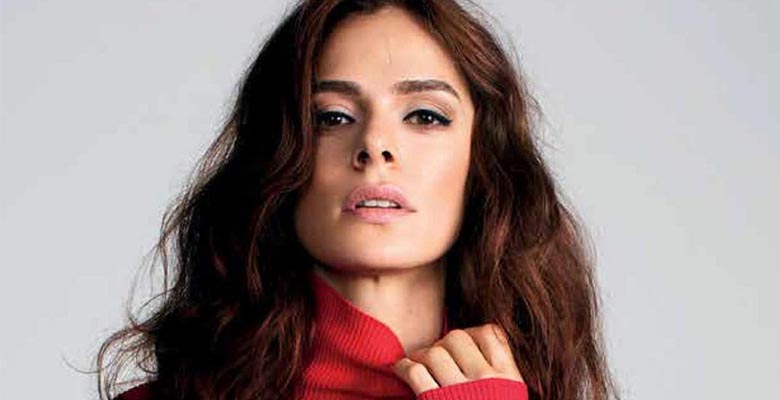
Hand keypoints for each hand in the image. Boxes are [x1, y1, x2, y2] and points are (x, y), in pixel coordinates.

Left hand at [392, 323, 523, 394]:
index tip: (463, 345)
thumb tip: (480, 346)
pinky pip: (415, 373)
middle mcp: (486, 381)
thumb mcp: (511, 395)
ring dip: (420, 355)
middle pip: (457, 337)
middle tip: (435, 354)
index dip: (473, 333)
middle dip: (443, 343)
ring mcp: (460, 392)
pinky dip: (403, 368)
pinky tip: (400, 369)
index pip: (491, 333)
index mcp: (509, 379)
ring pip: (434, 352)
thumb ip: (501, 373)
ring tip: (415, 361)